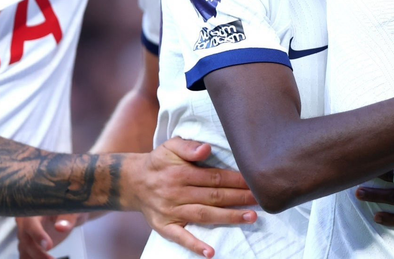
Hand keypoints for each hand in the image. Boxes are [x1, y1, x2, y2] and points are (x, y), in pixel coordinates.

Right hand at [17, 213, 85, 258]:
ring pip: (24, 250)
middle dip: (38, 252)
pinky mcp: (27, 245)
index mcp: (33, 208)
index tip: (48, 246)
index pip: (30, 222)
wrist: (68, 215)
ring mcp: (24, 234)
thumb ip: (67, 219)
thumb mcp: (72, 211)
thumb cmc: (69, 209)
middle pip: (25, 239)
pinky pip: (26, 256)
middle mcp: (24, 221)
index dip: (37, 234)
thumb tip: (60, 227)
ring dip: (36, 258)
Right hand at [129, 137, 257, 257]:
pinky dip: (195, 246)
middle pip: (213, 196)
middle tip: (261, 199)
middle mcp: (176, 192)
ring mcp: (171, 211)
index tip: (254, 181)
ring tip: (250, 217)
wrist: (133, 182)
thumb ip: (189, 146)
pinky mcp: (164, 227)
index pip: (214, 177)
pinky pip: (181, 237)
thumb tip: (207, 149)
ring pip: (204, 215)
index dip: (235, 180)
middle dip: (239, 198)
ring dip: (228, 218)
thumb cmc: (158, 162)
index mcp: (180, 172)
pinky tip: (211, 253)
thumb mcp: (170, 146)